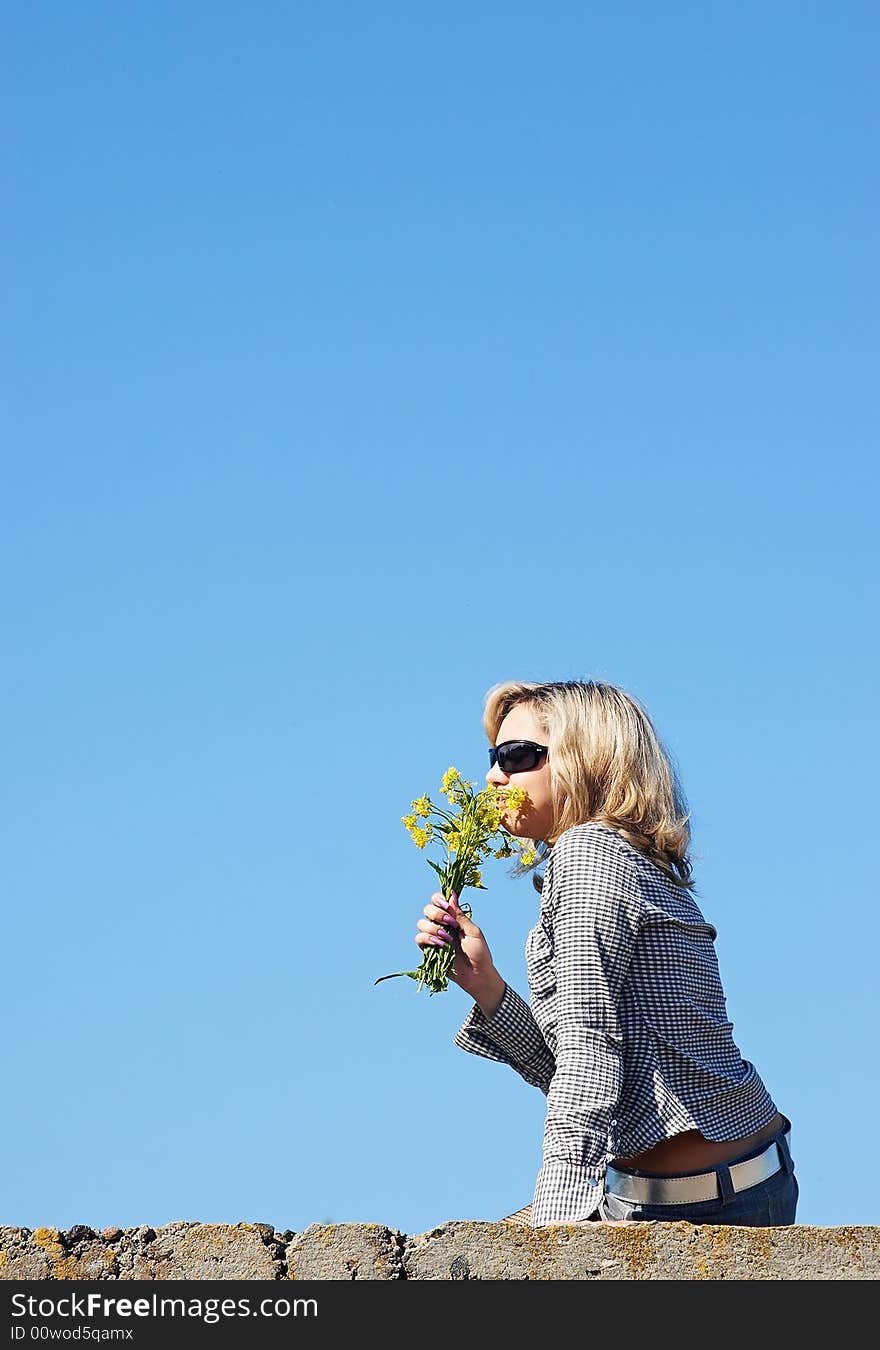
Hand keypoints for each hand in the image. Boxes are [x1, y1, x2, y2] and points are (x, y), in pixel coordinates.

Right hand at [416, 891, 504, 1012]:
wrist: (477, 975)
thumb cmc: (479, 953)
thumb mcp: (473, 932)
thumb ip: (460, 915)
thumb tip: (452, 894)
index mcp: (453, 917)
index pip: (438, 900)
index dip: (438, 899)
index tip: (446, 906)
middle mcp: (441, 925)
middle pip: (427, 909)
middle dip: (437, 914)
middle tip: (450, 923)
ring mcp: (434, 937)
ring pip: (421, 923)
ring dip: (433, 928)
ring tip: (447, 938)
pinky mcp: (429, 949)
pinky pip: (419, 939)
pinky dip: (427, 939)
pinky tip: (440, 945)